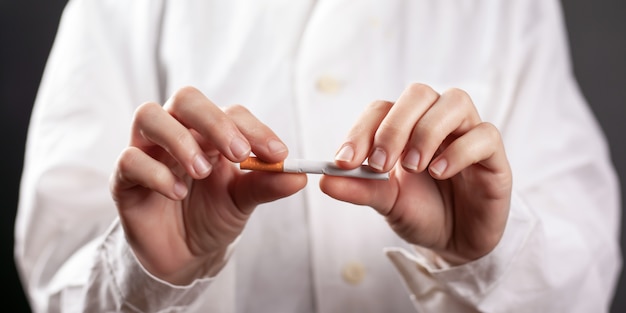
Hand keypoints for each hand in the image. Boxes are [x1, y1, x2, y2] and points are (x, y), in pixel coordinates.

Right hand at [109, 86, 305, 283]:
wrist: (185, 254)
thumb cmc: (213, 216)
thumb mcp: (243, 201)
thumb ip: (266, 185)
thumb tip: (300, 176)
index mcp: (210, 133)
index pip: (231, 112)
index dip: (254, 129)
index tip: (278, 154)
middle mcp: (178, 132)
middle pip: (187, 99)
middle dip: (215, 122)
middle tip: (238, 153)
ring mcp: (148, 151)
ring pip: (149, 116)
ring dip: (180, 139)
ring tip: (202, 170)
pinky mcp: (125, 178)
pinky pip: (129, 159)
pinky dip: (155, 172)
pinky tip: (177, 192)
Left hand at [320, 83, 511, 263]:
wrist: (455, 243)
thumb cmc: (421, 213)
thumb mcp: (386, 202)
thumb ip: (359, 188)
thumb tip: (323, 181)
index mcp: (406, 127)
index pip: (382, 109)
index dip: (362, 129)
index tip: (343, 161)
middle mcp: (437, 122)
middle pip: (418, 94)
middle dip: (394, 126)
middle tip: (380, 163)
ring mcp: (467, 134)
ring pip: (455, 101)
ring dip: (427, 131)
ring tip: (414, 167)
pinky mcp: (494, 156)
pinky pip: (485, 134)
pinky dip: (459, 151)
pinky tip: (440, 173)